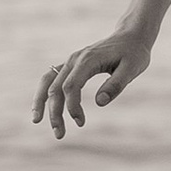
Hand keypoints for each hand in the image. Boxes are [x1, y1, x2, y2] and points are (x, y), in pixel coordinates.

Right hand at [33, 26, 153, 139]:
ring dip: (41, 102)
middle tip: (59, 135)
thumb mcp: (133, 68)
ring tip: (36, 121)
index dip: (72, 106)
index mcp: (88, 59)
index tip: (80, 122)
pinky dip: (44, 92)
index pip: (71, 86)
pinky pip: (51, 78)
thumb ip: (116, 84)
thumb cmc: (134, 53)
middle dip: (55, 112)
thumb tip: (100, 103)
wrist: (131, 35)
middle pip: (56, 87)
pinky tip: (41, 108)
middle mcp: (75, 59)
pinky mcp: (71, 64)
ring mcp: (71, 61)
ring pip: (48, 81)